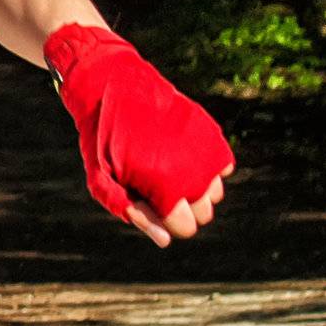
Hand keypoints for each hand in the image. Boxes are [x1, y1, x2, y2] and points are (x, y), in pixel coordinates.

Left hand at [44, 22, 235, 248]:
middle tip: (153, 183)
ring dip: (195, 188)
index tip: (146, 201)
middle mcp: (195, 173)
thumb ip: (132, 212)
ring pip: (214, 193)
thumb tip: (165, 240)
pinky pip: (223, 168)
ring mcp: (207, 152)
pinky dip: (206, 166)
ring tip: (166, 167)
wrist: (114, 84)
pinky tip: (181, 154)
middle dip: (181, 206)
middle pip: (203, 214)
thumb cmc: (102, 138)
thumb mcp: (102, 180)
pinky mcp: (213, 133)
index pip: (184, 228)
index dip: (164, 221)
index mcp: (167, 189)